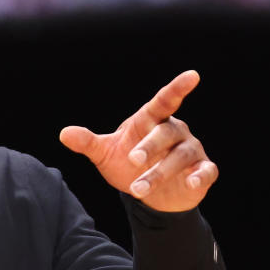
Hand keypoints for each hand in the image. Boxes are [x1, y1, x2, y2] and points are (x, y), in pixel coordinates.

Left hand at [58, 70, 217, 212]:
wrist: (149, 194)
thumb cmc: (128, 165)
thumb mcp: (105, 154)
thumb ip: (88, 143)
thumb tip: (64, 133)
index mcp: (152, 121)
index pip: (165, 101)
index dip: (177, 88)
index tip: (192, 75)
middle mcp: (175, 131)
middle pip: (166, 133)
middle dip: (150, 146)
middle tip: (132, 160)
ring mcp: (190, 150)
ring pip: (180, 157)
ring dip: (159, 173)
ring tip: (137, 189)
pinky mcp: (202, 171)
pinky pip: (206, 170)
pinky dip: (200, 176)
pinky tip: (191, 183)